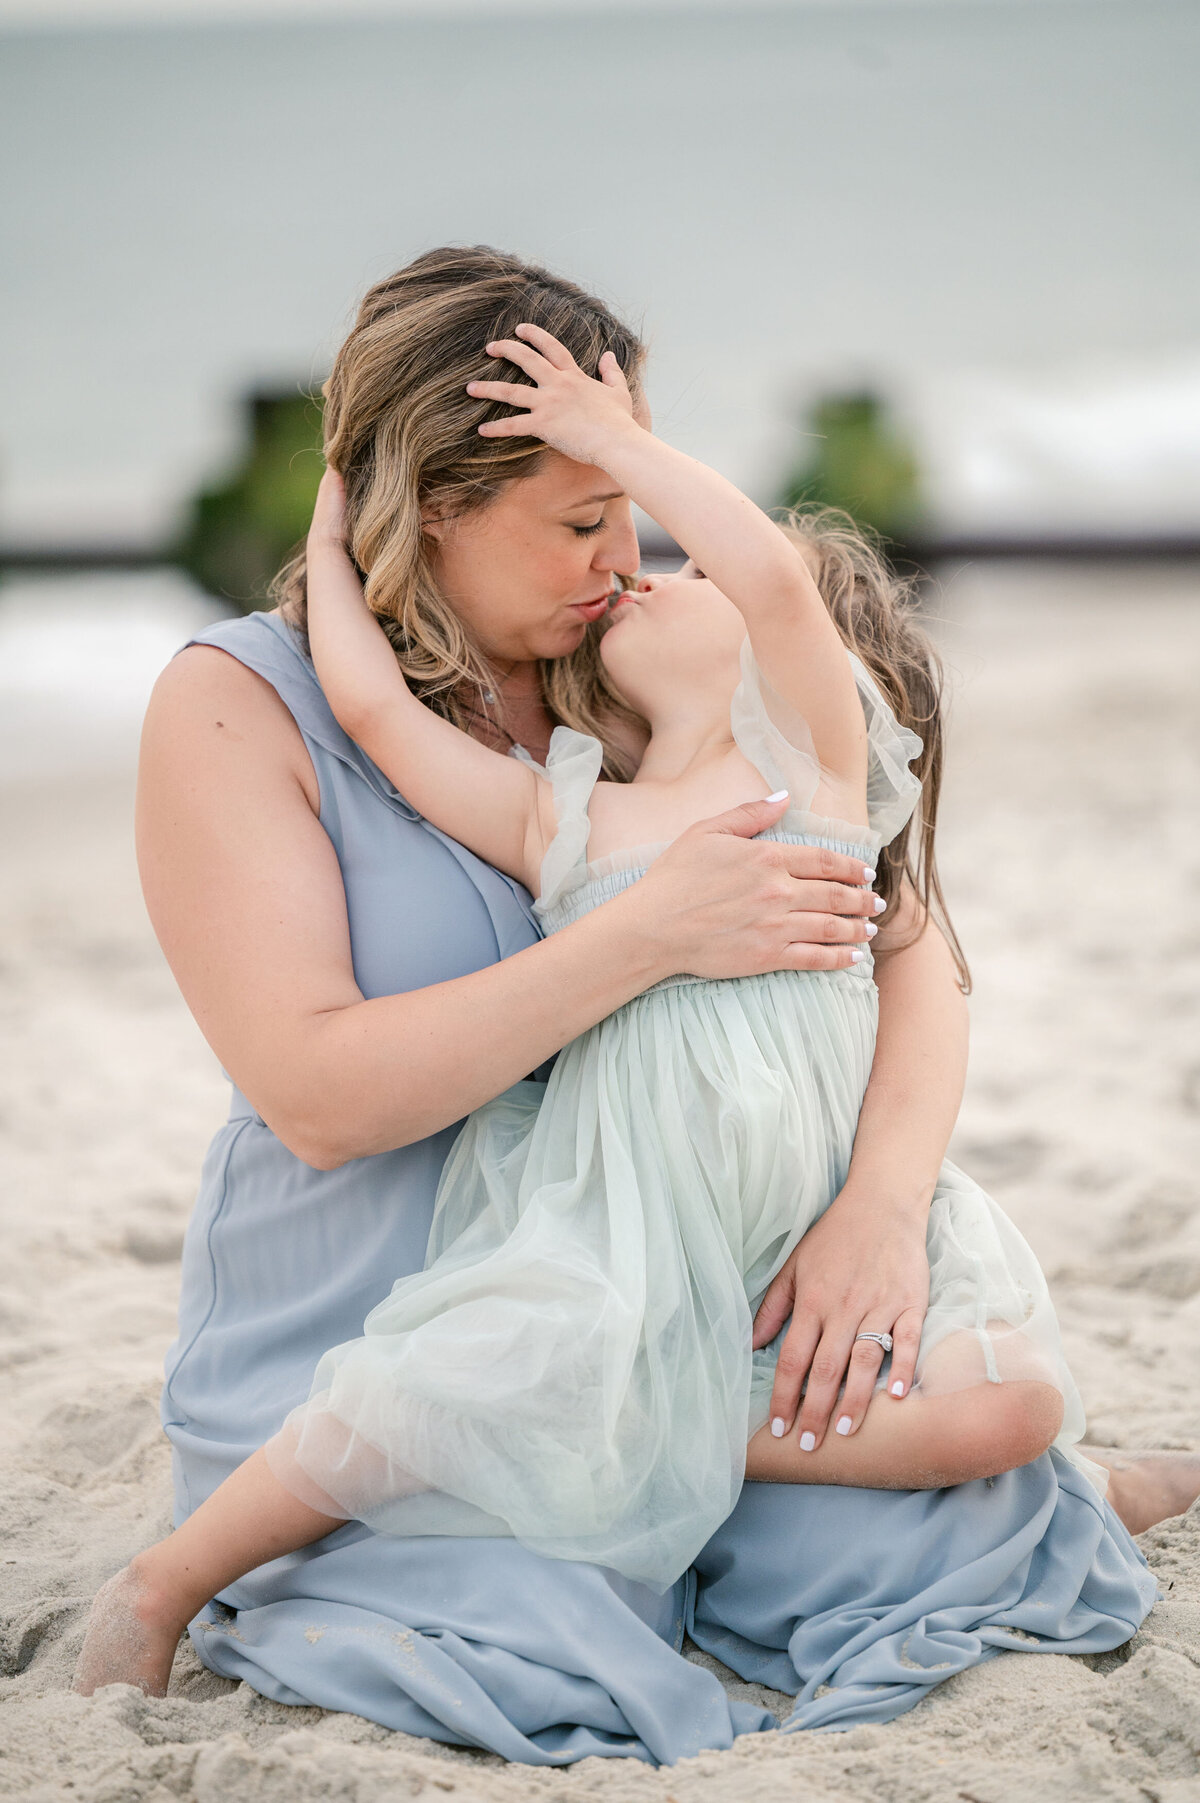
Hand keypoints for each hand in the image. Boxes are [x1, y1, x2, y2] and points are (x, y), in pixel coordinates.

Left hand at [466, 323, 637, 467]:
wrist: (617, 441)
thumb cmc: (619, 421)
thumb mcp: (619, 391)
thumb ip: (612, 371)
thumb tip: (608, 354)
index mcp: (574, 376)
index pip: (552, 347)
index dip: (535, 335)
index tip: (519, 328)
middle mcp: (558, 385)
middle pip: (527, 360)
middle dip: (506, 350)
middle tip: (489, 348)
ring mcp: (548, 404)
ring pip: (511, 392)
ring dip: (488, 388)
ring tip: (470, 387)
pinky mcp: (543, 425)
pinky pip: (513, 425)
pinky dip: (496, 428)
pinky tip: (482, 430)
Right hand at [622, 792, 882, 980]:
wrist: (652, 926)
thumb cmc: (673, 877)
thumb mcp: (706, 832)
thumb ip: (749, 814)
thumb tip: (784, 797)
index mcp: (767, 857)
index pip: (823, 860)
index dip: (850, 867)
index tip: (865, 873)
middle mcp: (778, 891)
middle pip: (835, 894)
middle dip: (863, 899)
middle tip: (877, 903)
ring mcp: (776, 926)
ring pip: (832, 926)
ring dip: (859, 928)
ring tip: (872, 930)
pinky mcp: (768, 957)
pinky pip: (815, 958)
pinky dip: (840, 958)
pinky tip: (854, 957)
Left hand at [753, 1181, 930, 1447]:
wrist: (882, 1205)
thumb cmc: (834, 1237)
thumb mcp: (794, 1266)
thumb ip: (773, 1306)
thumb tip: (749, 1344)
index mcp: (812, 1300)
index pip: (793, 1358)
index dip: (784, 1396)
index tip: (777, 1428)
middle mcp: (843, 1307)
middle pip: (826, 1368)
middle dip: (814, 1411)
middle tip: (808, 1446)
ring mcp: (879, 1306)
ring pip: (864, 1360)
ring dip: (854, 1399)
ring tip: (843, 1432)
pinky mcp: (911, 1303)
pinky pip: (907, 1340)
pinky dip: (903, 1368)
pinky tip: (899, 1396)